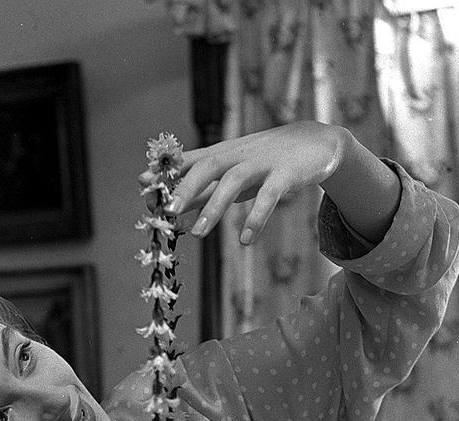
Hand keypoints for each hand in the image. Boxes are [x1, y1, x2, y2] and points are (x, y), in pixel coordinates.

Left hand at [140, 121, 351, 245]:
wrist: (317, 142)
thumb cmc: (266, 160)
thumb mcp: (232, 171)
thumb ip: (203, 188)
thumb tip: (170, 208)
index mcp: (223, 154)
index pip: (190, 161)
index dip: (166, 172)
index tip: (141, 184)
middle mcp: (239, 155)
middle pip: (207, 167)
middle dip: (185, 188)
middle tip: (166, 211)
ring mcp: (262, 163)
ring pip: (233, 182)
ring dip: (214, 208)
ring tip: (197, 234)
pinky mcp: (286, 175)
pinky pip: (269, 197)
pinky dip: (256, 218)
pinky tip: (245, 240)